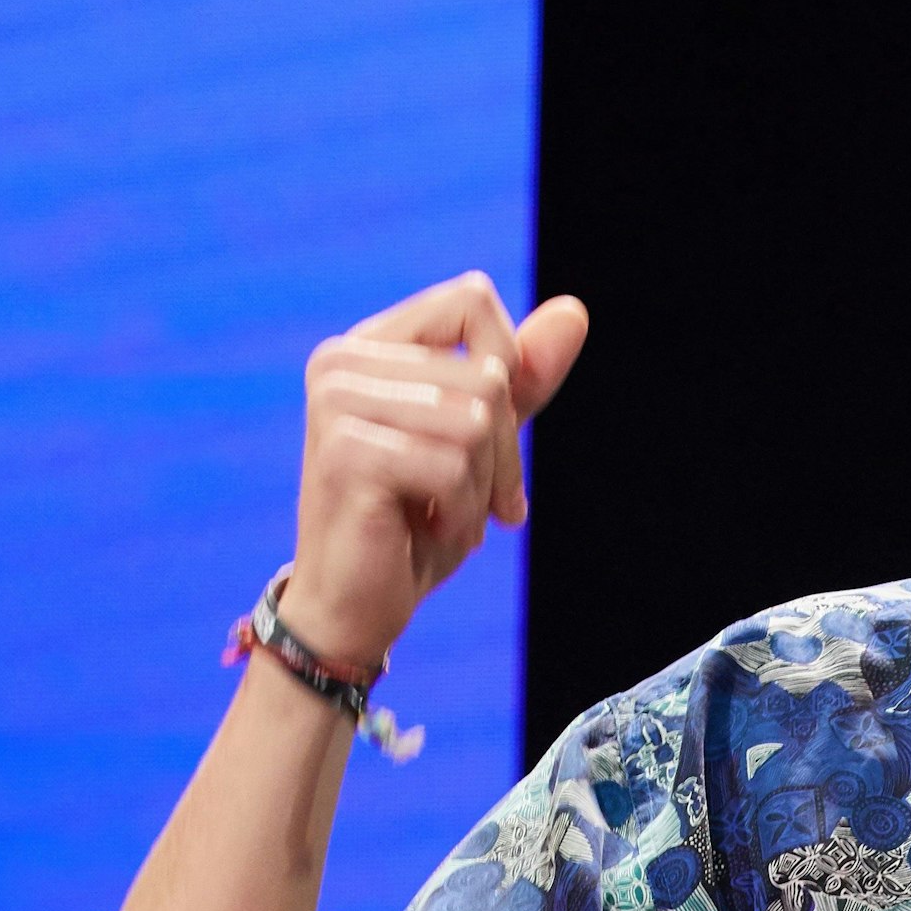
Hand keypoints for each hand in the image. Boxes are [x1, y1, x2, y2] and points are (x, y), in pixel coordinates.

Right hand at [278, 273, 587, 668]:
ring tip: (448, 516)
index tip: (489, 437)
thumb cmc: (416, 522)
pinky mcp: (345, 454)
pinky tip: (430, 532)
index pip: (471, 301)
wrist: (356, 609)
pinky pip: (454, 465)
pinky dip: (463, 511)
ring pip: (475, 420)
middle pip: (487, 372)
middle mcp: (340, 362)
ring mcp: (335, 403)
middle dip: (503, 451)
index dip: (507, 369)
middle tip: (475, 500)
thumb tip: (574, 311)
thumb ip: (523, 376)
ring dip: (483, 486)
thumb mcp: (482, 442)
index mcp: (367, 345)